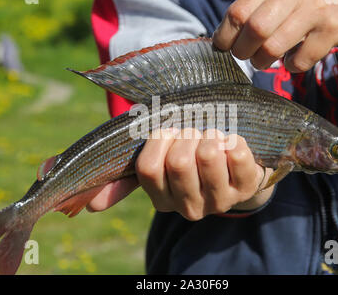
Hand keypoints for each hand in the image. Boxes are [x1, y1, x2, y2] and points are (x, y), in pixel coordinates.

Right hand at [87, 128, 274, 220]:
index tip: (170, 130)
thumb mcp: (156, 164)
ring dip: (208, 134)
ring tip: (211, 136)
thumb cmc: (188, 156)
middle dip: (185, 134)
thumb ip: (123, 178)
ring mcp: (220, 200)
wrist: (234, 167)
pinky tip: (231, 144)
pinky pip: (236, 152)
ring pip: (207, 154)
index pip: (148, 167)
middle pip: (178, 161)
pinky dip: (232, 138)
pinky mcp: (248, 187)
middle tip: (193, 132)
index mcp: (162, 199)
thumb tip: (89, 207)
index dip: (159, 139)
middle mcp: (189, 207)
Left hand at [213, 0, 337, 71]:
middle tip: (243, 55)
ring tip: (262, 60)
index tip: (223, 46)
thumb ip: (254, 4)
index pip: (238, 11)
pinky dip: (290, 66)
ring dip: (261, 62)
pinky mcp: (333, 27)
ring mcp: (315, 7)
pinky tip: (292, 59)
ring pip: (273, 47)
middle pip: (254, 30)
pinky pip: (300, 60)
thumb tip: (224, 36)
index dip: (225, 35)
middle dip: (241, 51)